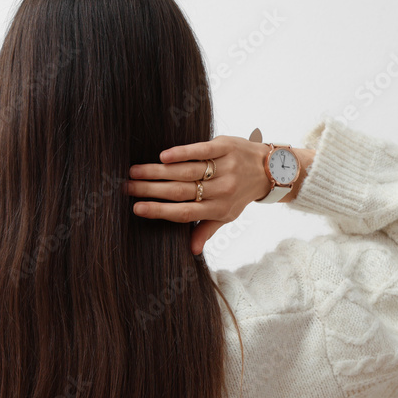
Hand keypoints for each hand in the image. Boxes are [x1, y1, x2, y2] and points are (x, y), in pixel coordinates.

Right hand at [125, 135, 272, 254]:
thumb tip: (191, 251)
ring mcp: (225, 167)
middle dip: (151, 190)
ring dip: (158, 171)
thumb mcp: (228, 215)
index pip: (184, 213)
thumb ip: (207, 229)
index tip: (136, 208)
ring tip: (135, 171)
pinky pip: (201, 150)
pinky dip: (181, 153)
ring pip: (186, 171)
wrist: (269, 169)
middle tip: (127, 187)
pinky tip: (162, 156)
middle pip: (180, 191)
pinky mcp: (226, 147)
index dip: (160, 211)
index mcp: (220, 209)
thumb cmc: (241, 194)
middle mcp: (222, 190)